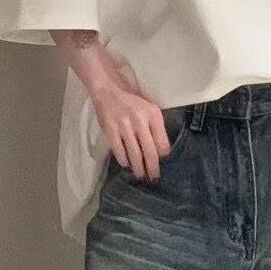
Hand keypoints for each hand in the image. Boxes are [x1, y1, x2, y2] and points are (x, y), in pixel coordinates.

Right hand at [89, 52, 170, 182]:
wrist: (108, 90)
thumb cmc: (131, 101)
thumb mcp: (149, 108)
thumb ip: (155, 126)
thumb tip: (161, 150)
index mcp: (153, 114)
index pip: (162, 142)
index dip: (163, 155)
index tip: (161, 161)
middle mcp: (140, 121)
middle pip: (150, 152)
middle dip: (152, 168)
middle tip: (154, 178)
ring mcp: (124, 126)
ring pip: (135, 154)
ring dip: (138, 168)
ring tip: (140, 176)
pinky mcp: (110, 130)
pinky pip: (119, 151)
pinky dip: (124, 160)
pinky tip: (126, 164)